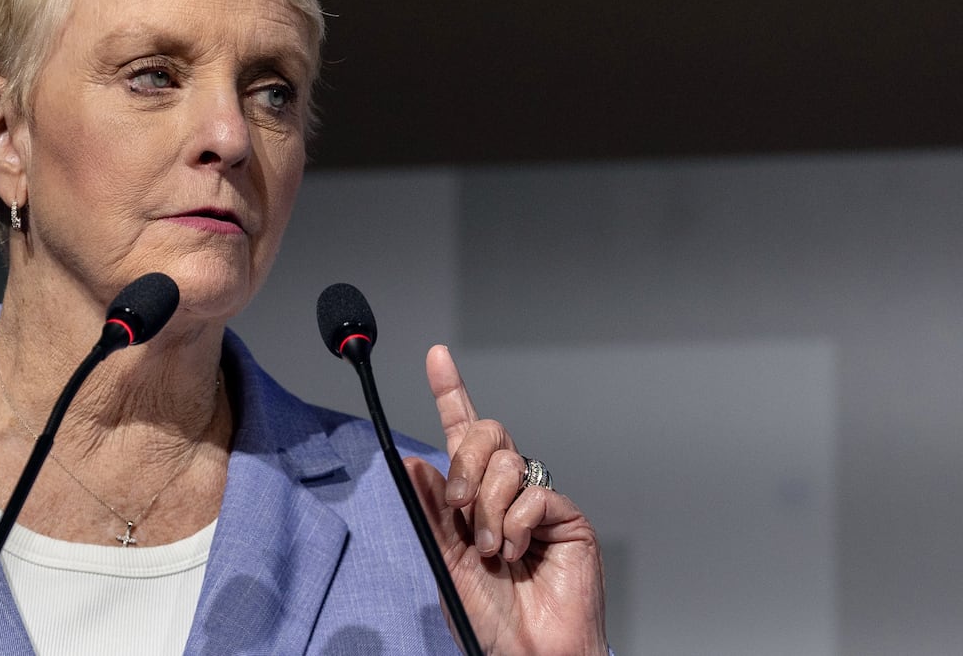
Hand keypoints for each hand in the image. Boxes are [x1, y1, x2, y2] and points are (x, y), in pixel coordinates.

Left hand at [404, 345, 608, 655]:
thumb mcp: (444, 558)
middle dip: (467, 462)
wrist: (527, 650)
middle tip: (460, 506)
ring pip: (508, 463)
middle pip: (486, 435)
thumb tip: (415, 463)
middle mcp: (505, 492)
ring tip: (492, 551)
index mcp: (471, 497)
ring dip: (489, 508)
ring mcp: (537, 501)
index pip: (462, 434)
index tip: (437, 357)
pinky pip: (535, 494)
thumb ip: (431, 510)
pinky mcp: (567, 517)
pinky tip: (518, 554)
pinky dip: (517, 524)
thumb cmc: (489, 614)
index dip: (452, 391)